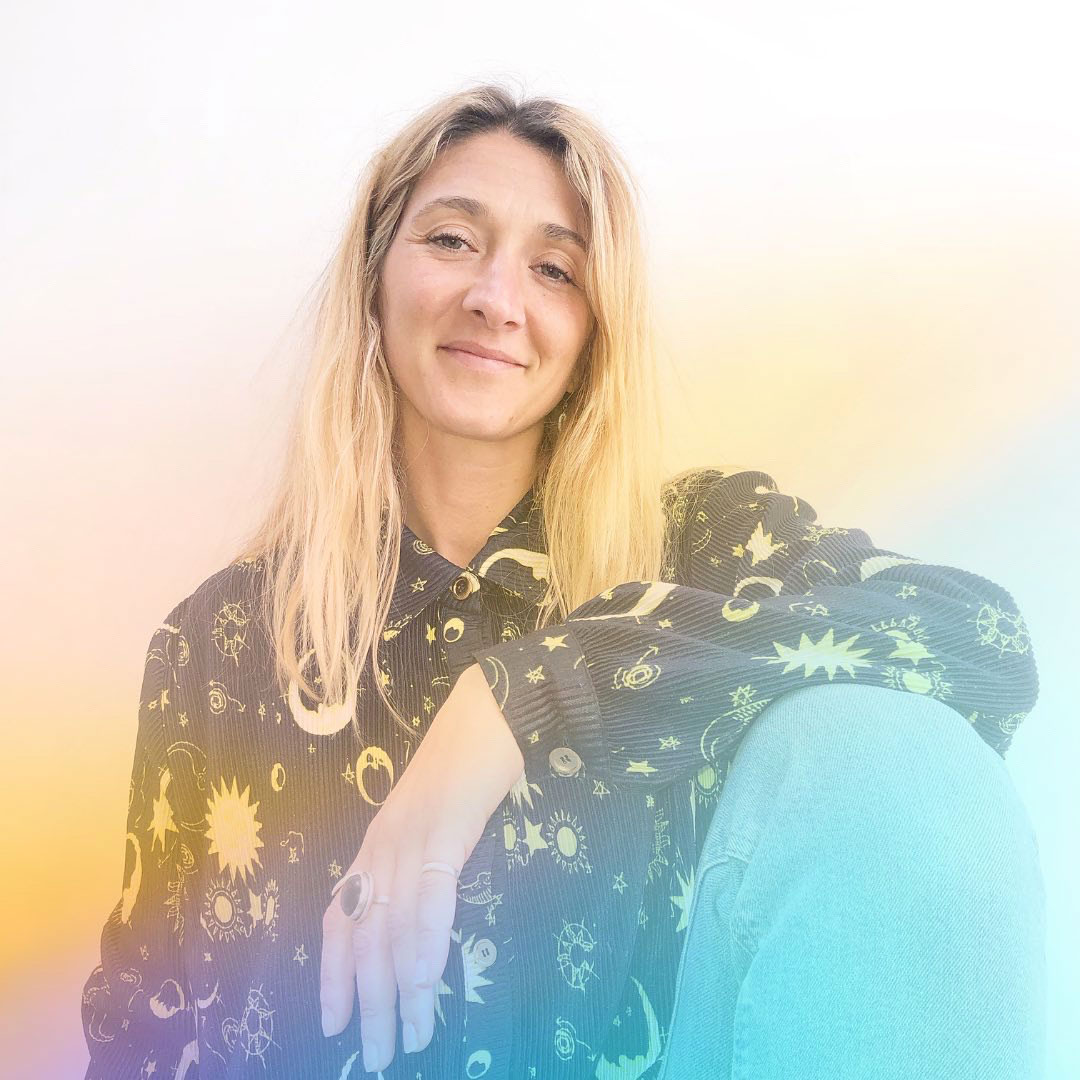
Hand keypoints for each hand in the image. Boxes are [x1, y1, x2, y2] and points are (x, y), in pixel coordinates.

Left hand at [319, 662, 524, 1073]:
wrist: (489, 708)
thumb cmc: (468, 760)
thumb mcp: (433, 815)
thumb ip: (423, 859)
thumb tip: (426, 914)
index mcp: (378, 844)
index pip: (340, 918)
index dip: (333, 975)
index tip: (333, 1024)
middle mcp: (382, 846)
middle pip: (364, 937)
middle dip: (369, 1003)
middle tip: (379, 1056)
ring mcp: (410, 837)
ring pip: (394, 926)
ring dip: (402, 990)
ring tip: (413, 1038)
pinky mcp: (445, 827)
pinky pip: (432, 895)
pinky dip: (428, 941)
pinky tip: (429, 980)